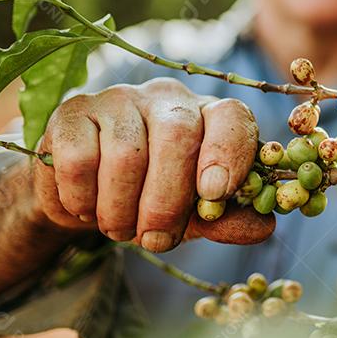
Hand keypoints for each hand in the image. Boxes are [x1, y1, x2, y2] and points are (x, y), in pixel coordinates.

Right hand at [34, 77, 270, 251]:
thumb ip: (227, 218)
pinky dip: (84, 198)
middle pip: (178, 135)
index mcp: (209, 116)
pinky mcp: (72, 112)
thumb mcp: (194, 214)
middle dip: (168, 200)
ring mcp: (119, 98)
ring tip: (121, 229)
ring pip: (126, 153)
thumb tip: (264, 226)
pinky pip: (79, 159)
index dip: (227, 153)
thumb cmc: (152, 200)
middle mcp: (168, 98)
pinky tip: (87, 208)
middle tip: (157, 239)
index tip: (214, 194)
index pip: (231, 116)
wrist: (86, 197)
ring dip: (122, 209)